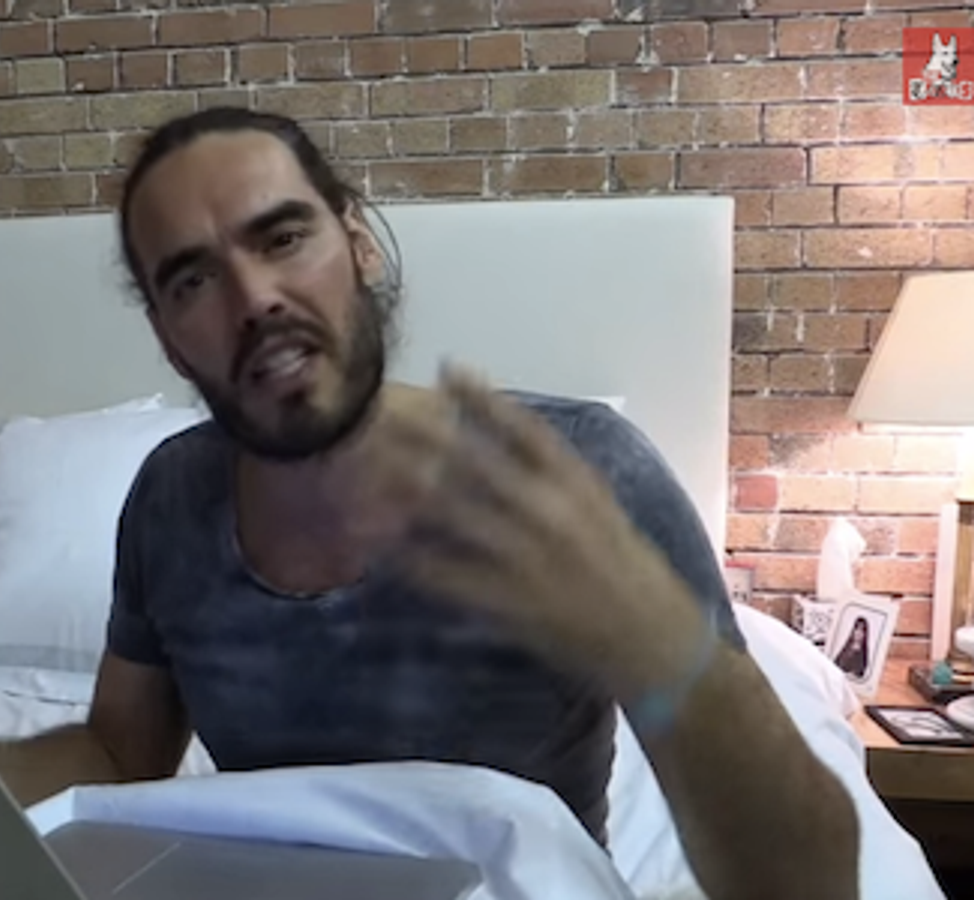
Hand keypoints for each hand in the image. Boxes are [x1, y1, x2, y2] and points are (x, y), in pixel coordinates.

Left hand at [374, 366, 709, 699]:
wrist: (653, 641)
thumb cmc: (626, 567)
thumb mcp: (600, 507)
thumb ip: (556, 474)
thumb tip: (506, 437)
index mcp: (576, 484)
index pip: (524, 428)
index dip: (484, 397)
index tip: (448, 369)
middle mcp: (549, 512)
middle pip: (475, 462)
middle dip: (425, 436)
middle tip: (382, 414)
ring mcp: (526, 557)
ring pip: (452, 513)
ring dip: (406, 492)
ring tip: (367, 471)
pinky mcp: (508, 602)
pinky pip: (446, 575)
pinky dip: (411, 559)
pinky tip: (382, 546)